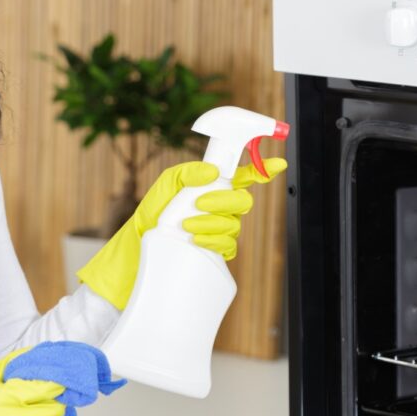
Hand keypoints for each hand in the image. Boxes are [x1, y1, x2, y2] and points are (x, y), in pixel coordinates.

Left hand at [77, 158, 286, 309]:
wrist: (140, 246)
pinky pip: (228, 246)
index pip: (245, 176)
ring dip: (211, 223)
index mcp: (213, 187)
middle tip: (200, 204)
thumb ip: (187, 173)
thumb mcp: (166, 185)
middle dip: (223, 201)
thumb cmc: (153, 212)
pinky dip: (213, 241)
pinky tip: (196, 240)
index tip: (276, 164)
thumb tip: (212, 172)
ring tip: (186, 226)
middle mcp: (221, 207)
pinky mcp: (215, 250)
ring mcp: (220, 229)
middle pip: (242, 201)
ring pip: (234, 225)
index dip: (263, 169)